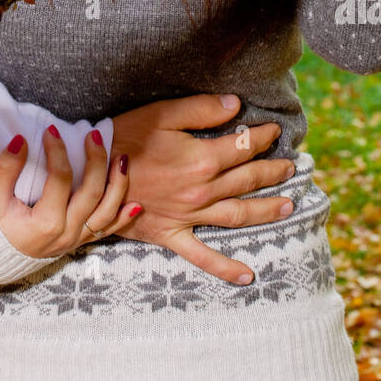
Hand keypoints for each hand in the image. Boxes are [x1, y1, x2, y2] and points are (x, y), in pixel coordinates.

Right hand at [0, 126, 139, 259]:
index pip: (60, 179)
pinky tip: (137, 205)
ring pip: (107, 212)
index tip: (51, 130)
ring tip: (121, 158)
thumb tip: (20, 141)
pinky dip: (123, 219)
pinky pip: (107, 231)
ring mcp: (76, 239)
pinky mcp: (80, 242)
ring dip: (118, 184)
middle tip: (94, 135)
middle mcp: (66, 233)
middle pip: (92, 192)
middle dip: (96, 160)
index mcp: (45, 223)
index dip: (57, 151)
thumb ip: (5, 170)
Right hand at [110, 93, 295, 284]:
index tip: (275, 131)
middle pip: (248, 181)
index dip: (263, 138)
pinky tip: (248, 275)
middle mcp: (201, 191)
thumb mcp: (162, 113)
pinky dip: (226, 268)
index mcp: (201, 159)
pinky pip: (203, 256)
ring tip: (288, 206)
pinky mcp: (172, 234)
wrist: (89, 173)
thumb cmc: (124, 138)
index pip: (244, 147)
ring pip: (238, 215)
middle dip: (273, 172)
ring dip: (266, 211)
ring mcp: (189, 216)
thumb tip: (236, 106)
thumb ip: (202, 109)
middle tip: (291, 167)